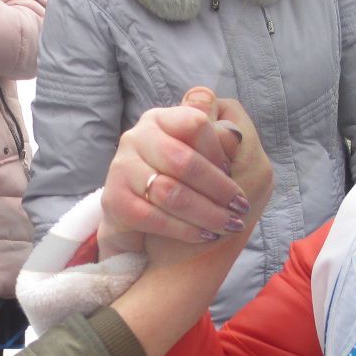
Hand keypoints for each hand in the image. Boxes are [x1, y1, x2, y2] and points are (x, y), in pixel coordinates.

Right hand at [99, 87, 271, 258]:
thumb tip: (234, 134)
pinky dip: (186, 230)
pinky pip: (154, 217)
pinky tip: (205, 235)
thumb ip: (222, 142)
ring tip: (228, 225)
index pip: (195, 123)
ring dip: (207, 213)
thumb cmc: (185, 187)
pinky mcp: (115, 200)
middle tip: (240, 207)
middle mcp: (137, 137)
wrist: (148, 231)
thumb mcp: (210, 160)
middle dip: (218, 188)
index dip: (219, 150)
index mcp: (163, 119)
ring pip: (170, 192)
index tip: (233, 172)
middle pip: (183, 160)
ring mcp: (122, 167)